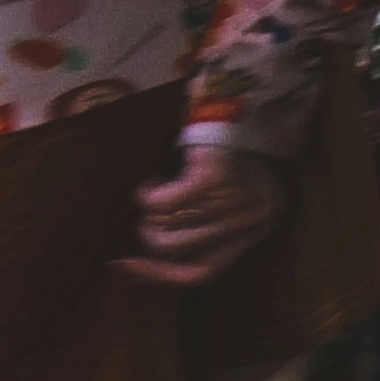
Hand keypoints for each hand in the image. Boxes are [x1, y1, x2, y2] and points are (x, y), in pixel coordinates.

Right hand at [117, 135, 286, 287]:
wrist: (257, 105)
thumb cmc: (239, 154)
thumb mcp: (233, 199)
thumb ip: (203, 228)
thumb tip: (131, 265)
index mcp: (257, 229)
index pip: (202, 272)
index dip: (157, 275)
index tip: (121, 266)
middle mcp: (252, 219)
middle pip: (174, 248)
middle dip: (148, 232)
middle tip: (148, 211)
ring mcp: (236, 200)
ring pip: (164, 224)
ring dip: (149, 209)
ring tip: (158, 188)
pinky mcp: (215, 179)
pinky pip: (161, 203)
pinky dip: (149, 193)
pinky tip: (157, 179)